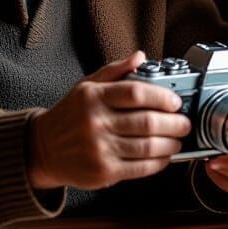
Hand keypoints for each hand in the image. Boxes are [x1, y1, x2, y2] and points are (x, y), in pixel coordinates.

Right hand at [27, 51, 191, 190]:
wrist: (43, 149)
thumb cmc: (70, 115)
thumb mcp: (86, 86)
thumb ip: (115, 71)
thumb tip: (141, 56)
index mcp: (94, 97)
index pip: (136, 93)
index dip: (162, 97)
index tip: (176, 101)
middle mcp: (96, 122)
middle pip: (147, 122)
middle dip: (174, 123)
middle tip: (185, 122)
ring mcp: (100, 149)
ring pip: (147, 146)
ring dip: (170, 144)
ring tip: (177, 139)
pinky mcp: (104, 172)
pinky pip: (140, 168)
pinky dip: (159, 162)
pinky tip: (164, 156)